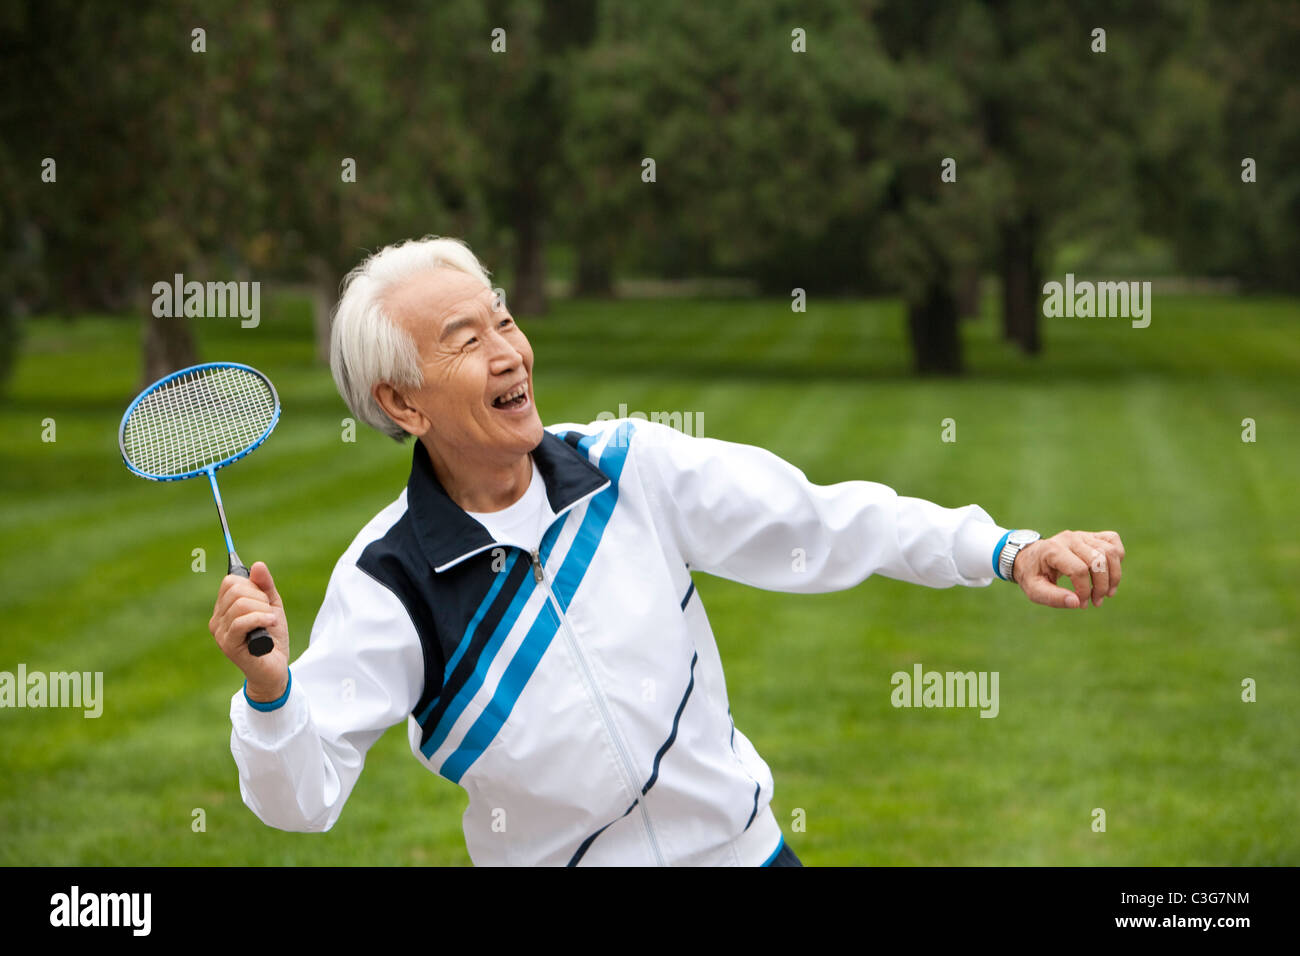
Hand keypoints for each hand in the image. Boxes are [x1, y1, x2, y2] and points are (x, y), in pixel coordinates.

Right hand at [209, 561, 289, 699]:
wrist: (275, 669)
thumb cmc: (272, 638)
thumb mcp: (272, 606)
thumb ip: (265, 586)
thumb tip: (258, 565)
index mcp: (224, 609)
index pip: (231, 582)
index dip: (252, 586)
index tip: (264, 600)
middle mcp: (217, 620)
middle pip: (235, 590)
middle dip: (260, 598)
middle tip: (269, 614)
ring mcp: (220, 633)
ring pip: (240, 604)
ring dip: (263, 610)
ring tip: (270, 622)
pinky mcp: (227, 644)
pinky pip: (241, 621)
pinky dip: (261, 619)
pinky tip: (271, 624)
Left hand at [1013, 530, 1124, 608]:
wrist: (1030, 557)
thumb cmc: (1032, 575)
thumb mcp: (1034, 590)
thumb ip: (1053, 598)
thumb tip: (1077, 603)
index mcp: (1053, 550)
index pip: (1079, 570)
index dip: (1085, 590)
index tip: (1081, 603)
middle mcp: (1070, 538)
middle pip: (1099, 561)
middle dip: (1102, 586)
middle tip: (1096, 602)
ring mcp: (1082, 535)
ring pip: (1110, 552)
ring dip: (1114, 576)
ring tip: (1106, 593)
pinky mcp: (1091, 536)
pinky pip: (1113, 541)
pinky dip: (1118, 558)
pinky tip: (1109, 574)